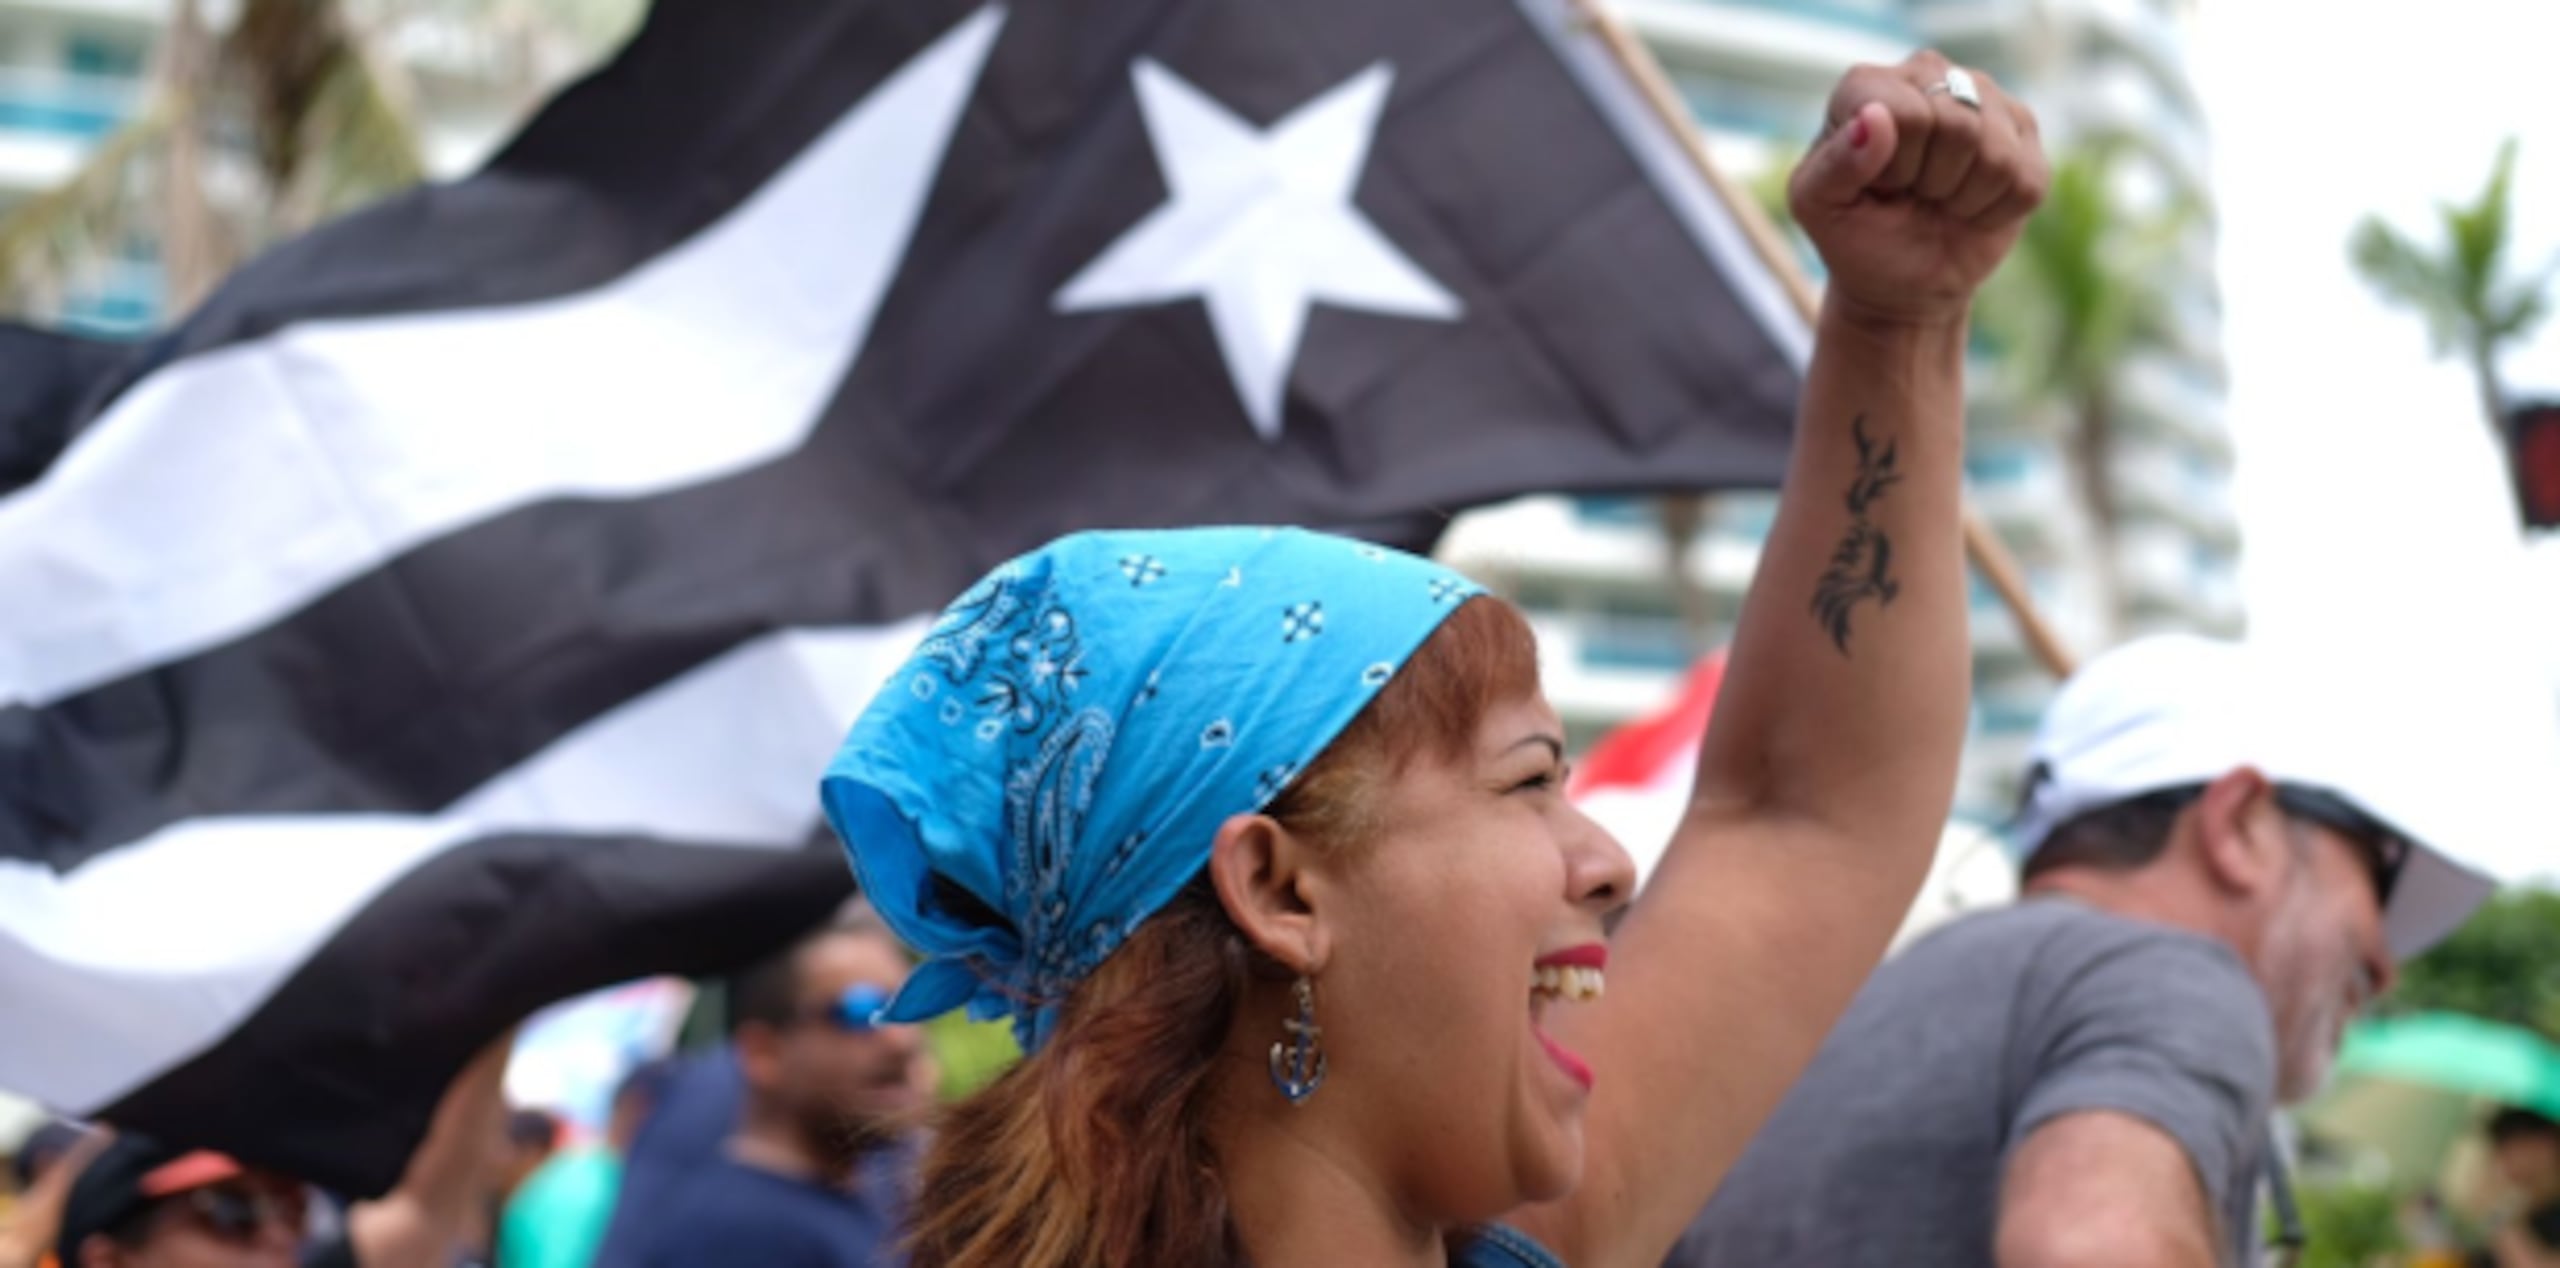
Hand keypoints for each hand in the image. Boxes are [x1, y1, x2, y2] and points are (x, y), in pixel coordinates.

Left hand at [1789, 50, 2047, 328]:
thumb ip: (1835, 163)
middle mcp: (1929, 73)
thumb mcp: (1820, 207)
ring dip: (1963, 198)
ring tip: (1938, 198)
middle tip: (1911, 193)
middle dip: (1931, 181)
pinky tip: (1970, 207)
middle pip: (1960, 127)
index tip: (1878, 184)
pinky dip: (1995, 212)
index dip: (1896, 168)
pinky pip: (2026, 181)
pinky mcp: (2024, 135)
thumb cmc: (1854, 234)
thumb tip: (1875, 117)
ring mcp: (1984, 99)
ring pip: (1997, 154)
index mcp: (1869, 85)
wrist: (1901, 278)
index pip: (1909, 114)